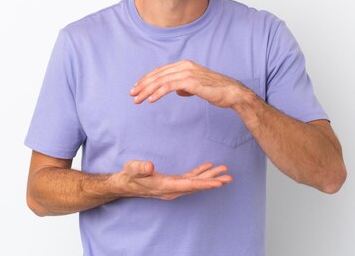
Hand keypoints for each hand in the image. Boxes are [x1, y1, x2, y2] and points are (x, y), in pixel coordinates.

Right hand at [113, 160, 231, 200]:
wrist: (125, 184)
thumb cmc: (130, 175)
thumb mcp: (133, 169)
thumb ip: (141, 167)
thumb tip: (149, 166)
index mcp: (166, 186)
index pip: (189, 185)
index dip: (204, 184)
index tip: (218, 183)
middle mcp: (172, 189)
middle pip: (196, 186)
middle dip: (213, 181)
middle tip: (228, 177)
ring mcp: (173, 187)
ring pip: (195, 183)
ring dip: (210, 177)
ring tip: (224, 172)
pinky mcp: (172, 183)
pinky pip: (190, 179)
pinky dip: (200, 173)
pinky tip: (208, 166)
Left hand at [129, 60, 248, 107]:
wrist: (232, 92)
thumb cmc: (216, 90)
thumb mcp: (198, 86)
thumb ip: (186, 86)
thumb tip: (178, 91)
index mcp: (185, 65)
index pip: (160, 71)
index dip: (147, 79)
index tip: (137, 88)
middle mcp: (184, 66)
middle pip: (158, 74)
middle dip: (142, 84)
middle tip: (132, 94)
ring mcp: (187, 73)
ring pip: (161, 80)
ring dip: (146, 90)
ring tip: (137, 99)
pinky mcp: (191, 81)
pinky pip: (169, 86)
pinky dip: (158, 93)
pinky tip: (151, 100)